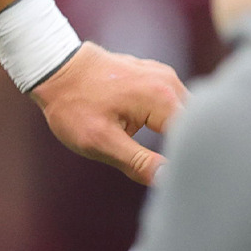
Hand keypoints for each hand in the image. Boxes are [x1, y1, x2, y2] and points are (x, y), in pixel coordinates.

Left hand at [27, 42, 187, 184]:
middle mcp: (170, 83)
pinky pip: (173, 105)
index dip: (195, 162)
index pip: (198, 138)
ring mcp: (163, 76)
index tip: (188, 183)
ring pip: (186, 115)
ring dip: (179, 136)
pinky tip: (159, 140)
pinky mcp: (154, 77)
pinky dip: (170, 123)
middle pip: (196, 126)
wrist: (52, 67)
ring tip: (169, 160)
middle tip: (178, 176)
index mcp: (163, 98)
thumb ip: (139, 162)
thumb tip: (170, 181)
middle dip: (190, 150)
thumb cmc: (72, 105)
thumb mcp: (100, 141)